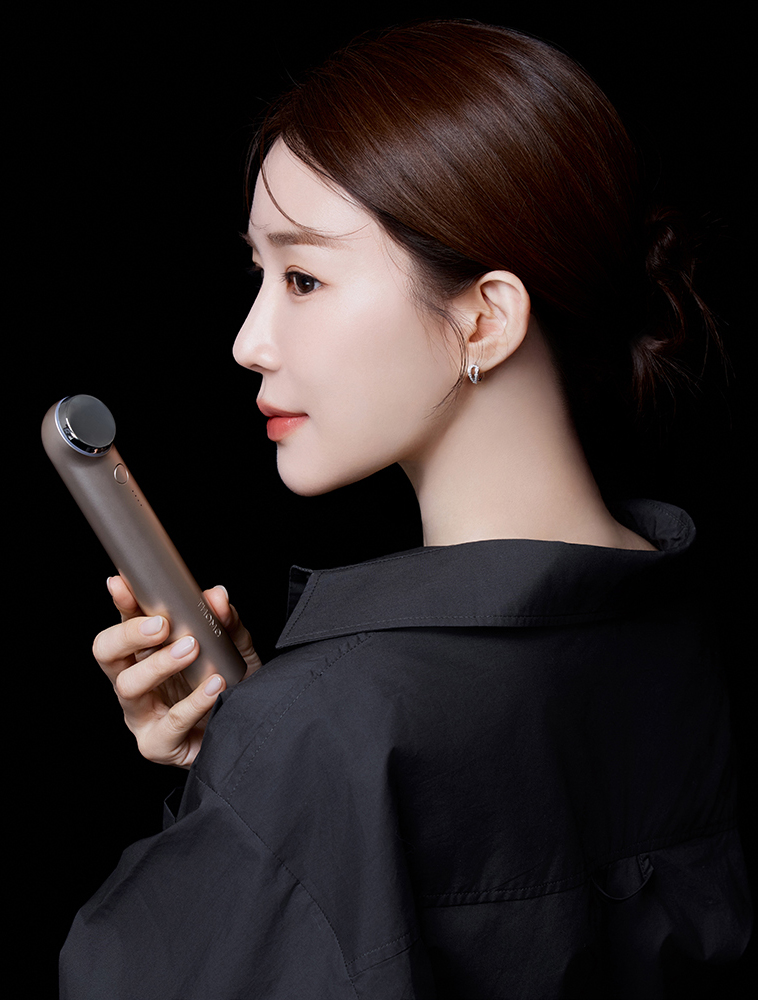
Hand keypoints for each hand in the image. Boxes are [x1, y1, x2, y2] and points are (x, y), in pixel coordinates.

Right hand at [93, 576, 261, 767]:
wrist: (250, 732)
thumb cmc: (232, 687)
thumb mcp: (234, 647)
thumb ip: (225, 621)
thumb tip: (217, 596)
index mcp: (146, 653)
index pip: (124, 622)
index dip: (121, 602)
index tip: (122, 584)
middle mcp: (136, 682)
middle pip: (106, 653)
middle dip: (129, 634)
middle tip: (162, 625)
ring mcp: (141, 715)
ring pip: (129, 686)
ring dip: (159, 664)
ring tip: (191, 649)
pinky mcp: (157, 744)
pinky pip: (170, 723)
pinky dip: (193, 701)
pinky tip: (214, 685)